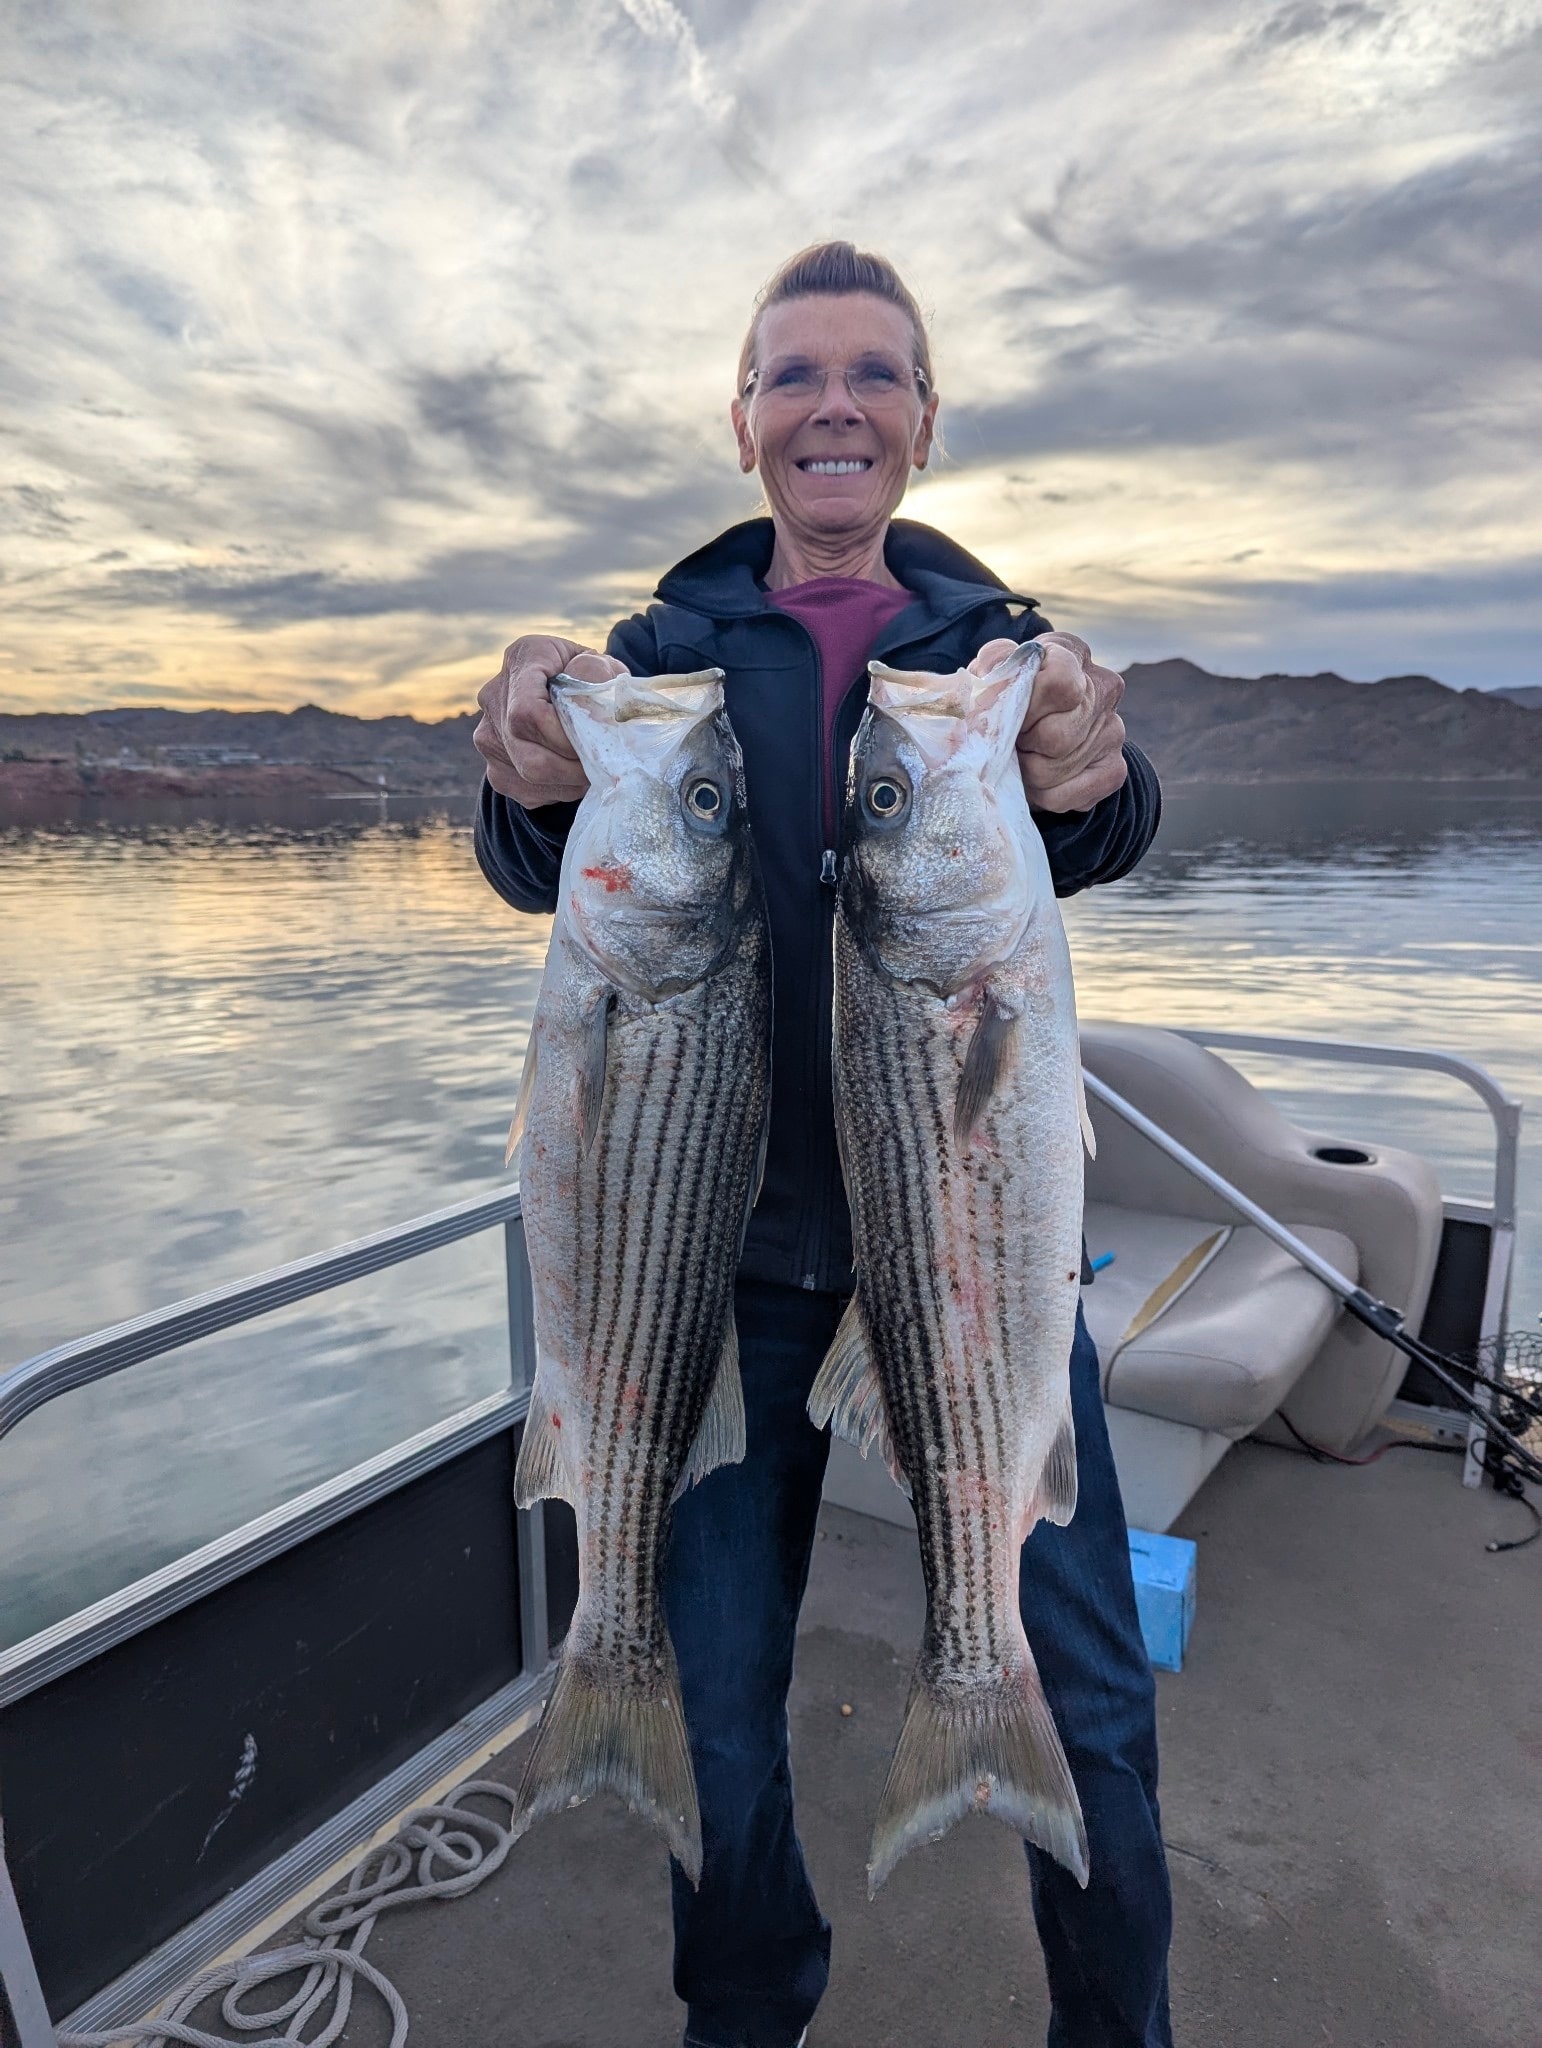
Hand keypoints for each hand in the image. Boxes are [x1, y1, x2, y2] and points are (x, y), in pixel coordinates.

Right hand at [473, 637, 625, 805]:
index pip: (529, 713)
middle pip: (527, 751)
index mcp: (523, 658)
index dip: (563, 739)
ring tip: (591, 770)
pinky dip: (557, 790)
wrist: (566, 696)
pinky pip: (525, 788)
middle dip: (572, 768)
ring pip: (527, 774)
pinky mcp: (493, 765)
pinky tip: (573, 775)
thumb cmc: (590, 680)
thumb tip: (594, 705)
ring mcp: (487, 734)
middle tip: (601, 767)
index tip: (594, 746)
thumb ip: (600, 677)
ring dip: (568, 782)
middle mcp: (494, 695)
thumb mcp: (604, 667)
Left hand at [970, 632, 1126, 813]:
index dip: (1027, 708)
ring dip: (1025, 772)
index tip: (1008, 715)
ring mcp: (1113, 730)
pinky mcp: (1114, 769)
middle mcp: (1103, 687)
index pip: (1061, 683)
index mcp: (1071, 652)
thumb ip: (991, 669)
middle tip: (1010, 742)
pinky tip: (1035, 779)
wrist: (1029, 731)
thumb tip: (994, 678)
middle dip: (1021, 746)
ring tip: (1019, 759)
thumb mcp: (989, 674)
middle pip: (1056, 736)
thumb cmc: (1006, 697)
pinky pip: (1066, 795)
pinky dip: (1040, 794)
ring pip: (1055, 770)